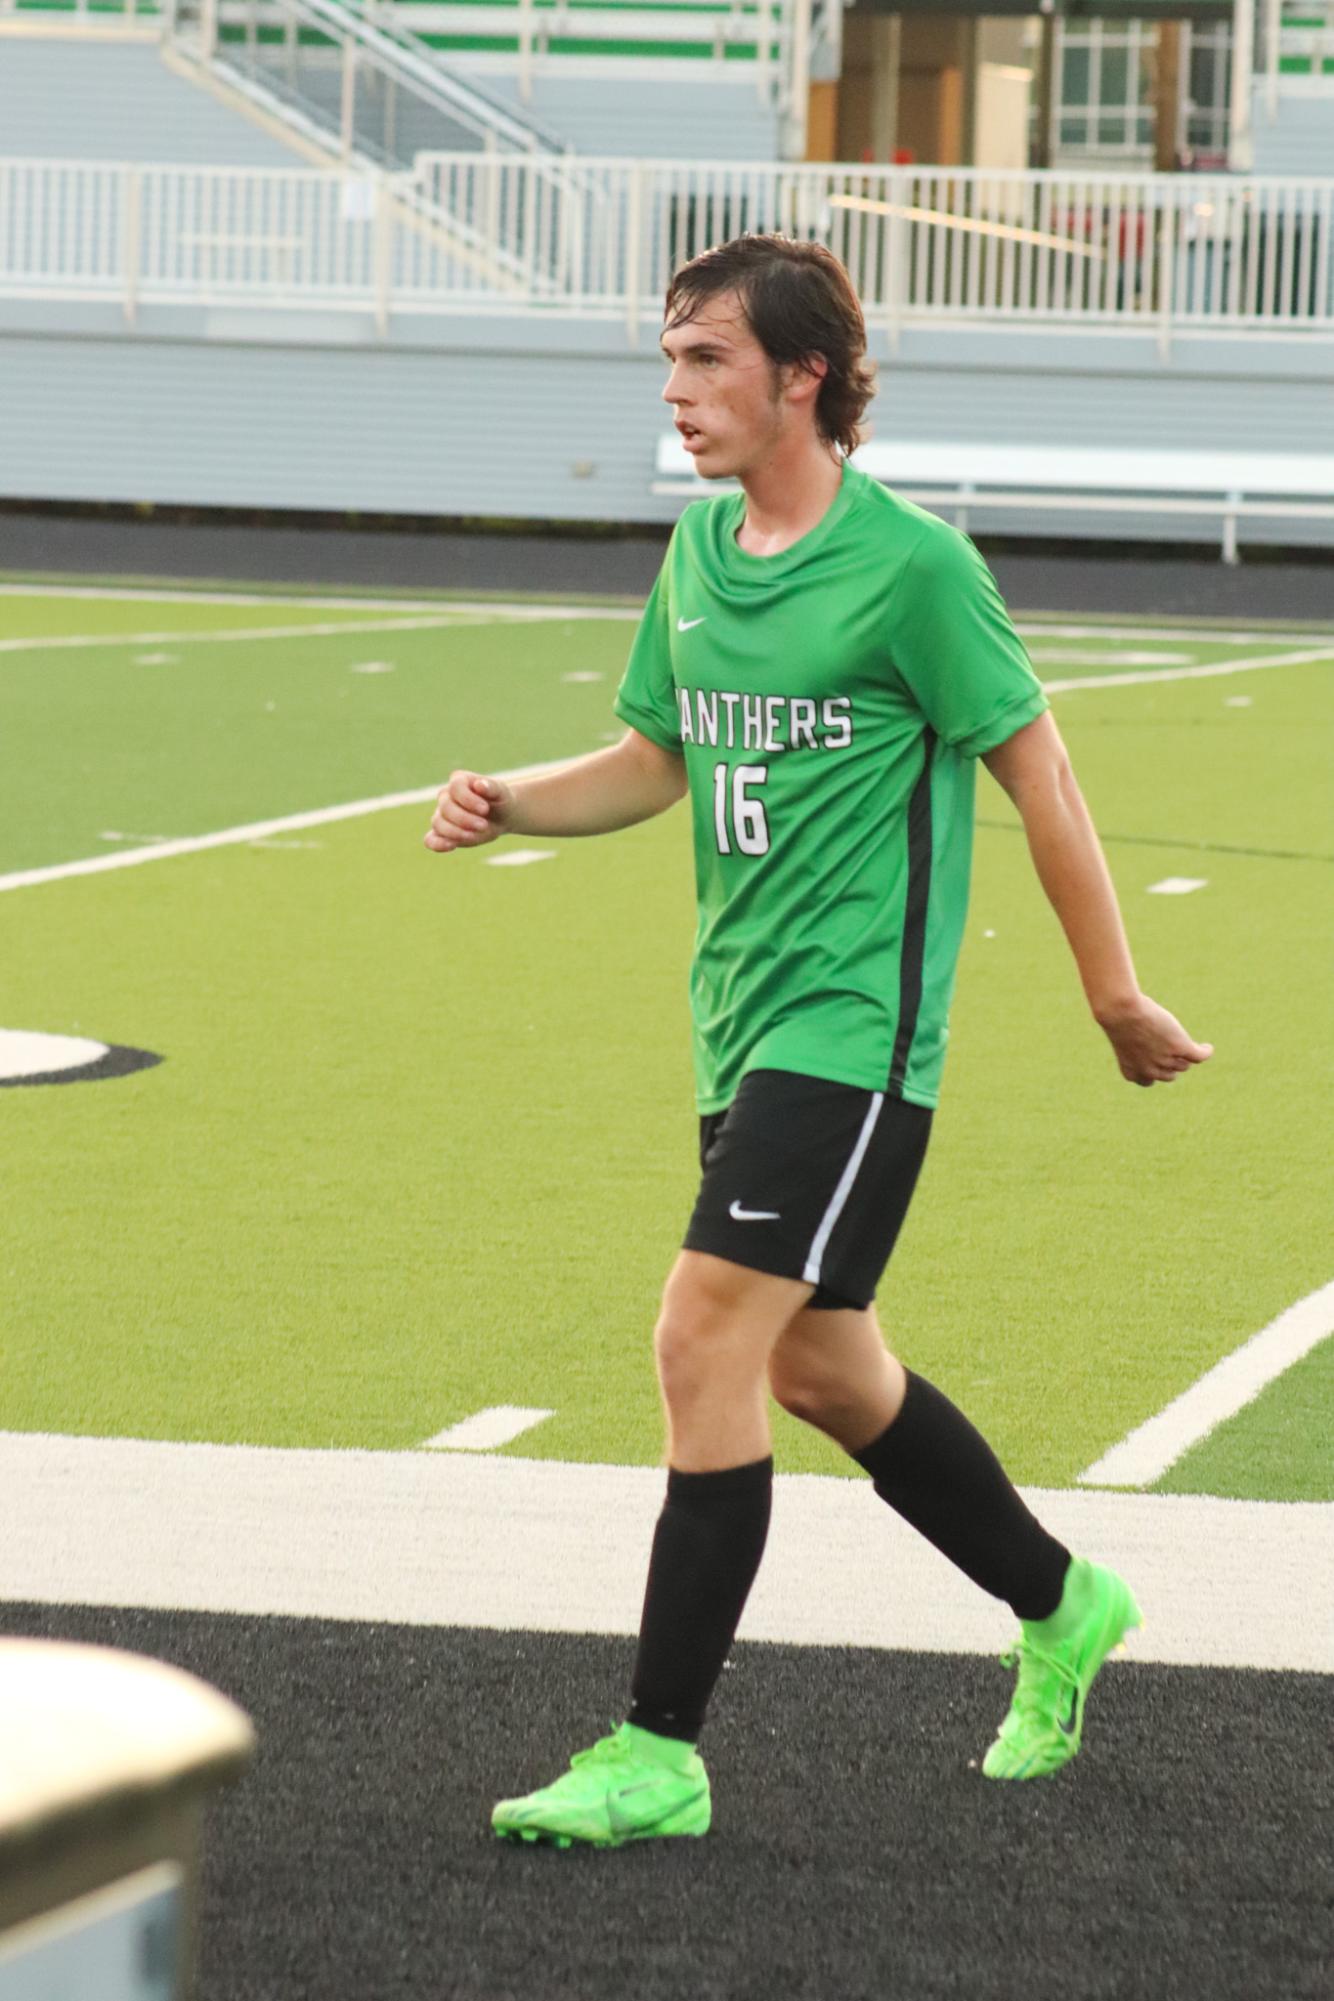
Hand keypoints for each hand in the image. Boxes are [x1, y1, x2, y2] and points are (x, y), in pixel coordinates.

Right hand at [424, 771, 512, 852]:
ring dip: (455, 832)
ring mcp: (442, 815)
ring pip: (438, 823)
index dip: (468, 800)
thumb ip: (492, 787)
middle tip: (484, 825)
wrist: (502, 817)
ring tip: (473, 835)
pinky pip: (431, 839)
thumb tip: (479, 784)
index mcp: (459, 781)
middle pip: (446, 807)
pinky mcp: (442, 833)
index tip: (485, 809)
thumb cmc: (500, 800)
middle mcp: (446, 796)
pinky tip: (451, 846)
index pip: (455, 787)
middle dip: (464, 819)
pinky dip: (437, 844)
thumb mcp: (502, 792)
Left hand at [1096, 994, 1213, 1086]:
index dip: (1154, 1071)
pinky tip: (1207, 1047)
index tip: (1157, 1062)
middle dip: (1171, 1062)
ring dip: (1185, 1054)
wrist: (1122, 1011)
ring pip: (1184, 1063)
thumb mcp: (1124, 1037)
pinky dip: (1205, 1052)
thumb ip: (1137, 1047)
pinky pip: (1199, 1056)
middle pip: (1170, 1072)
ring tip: (1183, 1040)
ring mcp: (1166, 1060)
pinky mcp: (1180, 1047)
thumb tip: (1156, 1044)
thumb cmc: (1118, 1018)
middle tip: (1169, 1044)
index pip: (1148, 1081)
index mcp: (1132, 1072)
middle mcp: (1150, 1071)